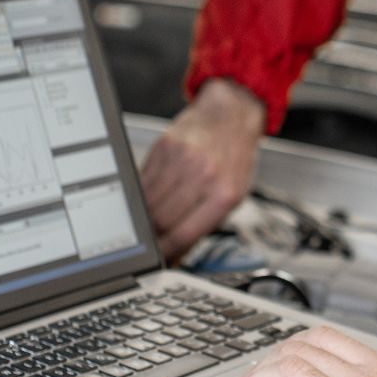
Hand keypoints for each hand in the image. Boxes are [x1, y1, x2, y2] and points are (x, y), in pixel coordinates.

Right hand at [140, 78, 266, 260]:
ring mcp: (181, 160)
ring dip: (144, 220)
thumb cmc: (235, 157)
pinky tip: (146, 202)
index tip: (158, 262)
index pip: (184, 235)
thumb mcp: (234, 195)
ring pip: (148, 204)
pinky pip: (143, 182)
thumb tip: (178, 254)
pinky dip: (141, 198)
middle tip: (150, 246)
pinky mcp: (164, 148)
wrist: (231, 115)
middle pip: (161, 222)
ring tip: (147, 226)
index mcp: (224, 194)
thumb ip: (206, 224)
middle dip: (153, 239)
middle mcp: (203, 176)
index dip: (166, 254)